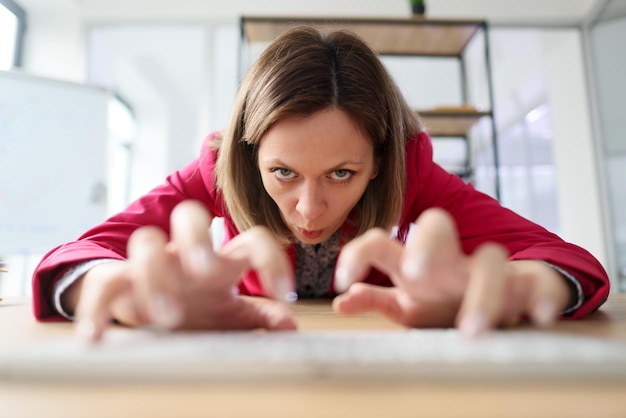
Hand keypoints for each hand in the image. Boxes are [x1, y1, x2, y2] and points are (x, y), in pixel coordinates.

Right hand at [66, 200, 296, 342]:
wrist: (147, 308)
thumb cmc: (195, 306)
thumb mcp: (228, 313)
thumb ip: (259, 316)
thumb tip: (292, 326)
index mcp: (219, 261)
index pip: (250, 240)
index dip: (271, 259)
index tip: (285, 293)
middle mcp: (184, 254)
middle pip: (188, 217)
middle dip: (198, 238)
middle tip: (204, 272)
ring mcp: (150, 263)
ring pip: (145, 242)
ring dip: (153, 276)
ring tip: (164, 317)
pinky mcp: (117, 281)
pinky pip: (102, 283)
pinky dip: (96, 310)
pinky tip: (95, 337)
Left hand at [332, 208, 572, 336]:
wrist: (498, 298)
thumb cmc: (444, 300)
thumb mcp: (407, 305)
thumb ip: (376, 300)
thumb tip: (341, 302)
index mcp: (416, 263)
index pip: (383, 242)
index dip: (359, 254)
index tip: (340, 280)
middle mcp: (450, 260)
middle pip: (438, 225)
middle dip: (427, 241)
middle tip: (416, 272)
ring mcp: (489, 269)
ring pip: (490, 260)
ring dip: (483, 293)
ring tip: (473, 331)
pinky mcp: (527, 283)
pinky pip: (538, 282)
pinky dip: (541, 296)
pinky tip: (539, 316)